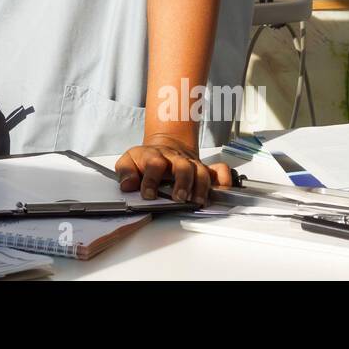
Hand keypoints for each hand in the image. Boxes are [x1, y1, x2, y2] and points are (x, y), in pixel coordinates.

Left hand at [114, 133, 233, 204]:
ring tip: (196, 201)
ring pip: (201, 171)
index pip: (154, 164)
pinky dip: (224, 180)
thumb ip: (125, 172)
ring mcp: (191, 164)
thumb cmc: (146, 159)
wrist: (165, 147)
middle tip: (179, 197)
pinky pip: (219, 171)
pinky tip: (222, 190)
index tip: (149, 195)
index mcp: (154, 157)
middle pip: (183, 166)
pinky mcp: (204, 170)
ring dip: (201, 186)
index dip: (151, 180)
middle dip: (182, 182)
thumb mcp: (129, 162)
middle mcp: (175, 160)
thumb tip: (127, 185)